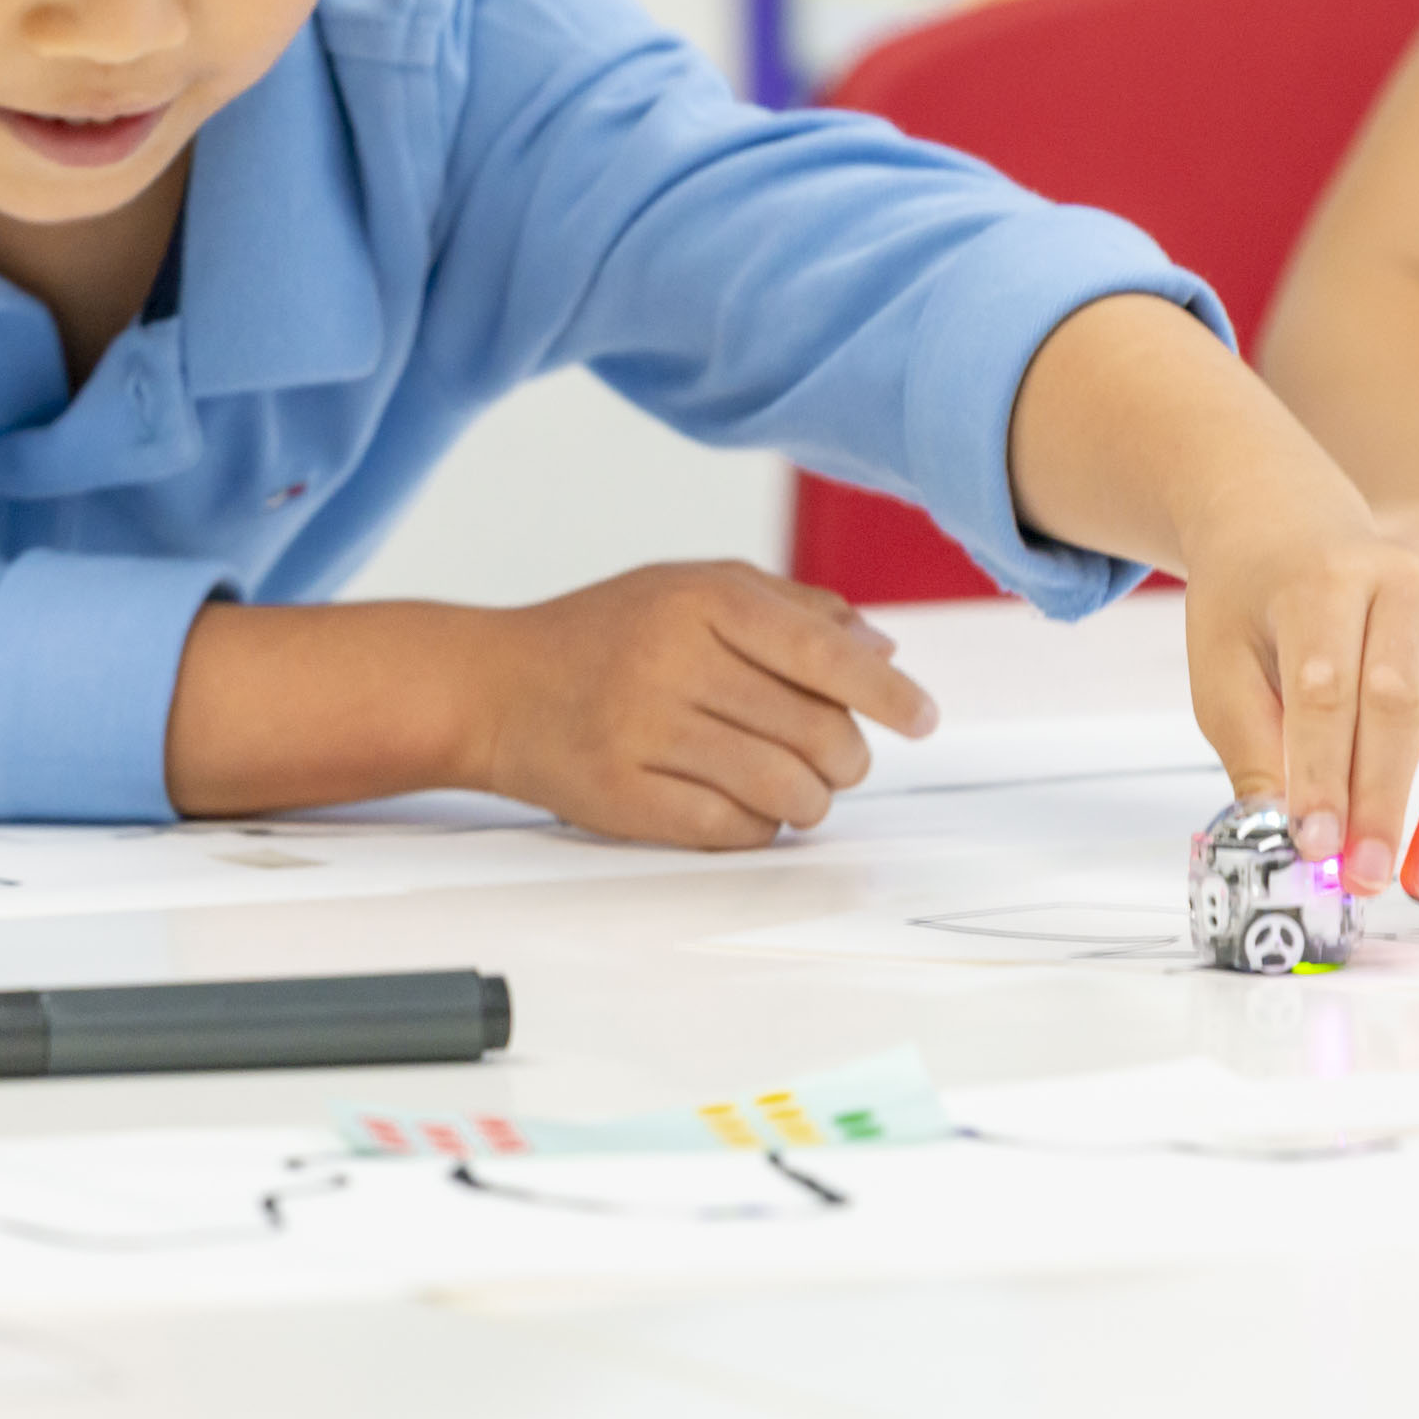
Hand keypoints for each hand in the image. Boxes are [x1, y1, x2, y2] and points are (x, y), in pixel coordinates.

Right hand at [467, 563, 936, 849]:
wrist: (494, 685)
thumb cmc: (607, 633)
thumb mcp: (694, 588)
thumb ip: (792, 609)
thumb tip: (883, 651)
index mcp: (701, 599)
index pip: (823, 653)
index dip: (887, 694)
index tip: (924, 719)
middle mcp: (673, 660)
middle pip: (815, 731)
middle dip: (848, 759)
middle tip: (841, 761)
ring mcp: (644, 731)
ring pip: (782, 789)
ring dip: (810, 800)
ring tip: (799, 788)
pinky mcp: (622, 796)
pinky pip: (730, 829)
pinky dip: (758, 827)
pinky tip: (747, 806)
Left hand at [1181, 510, 1418, 904]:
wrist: (1286, 528)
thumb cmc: (1249, 606)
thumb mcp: (1221, 667)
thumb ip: (1253, 750)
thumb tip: (1287, 843)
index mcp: (1321, 581)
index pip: (1324, 688)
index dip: (1321, 772)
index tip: (1313, 846)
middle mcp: (1399, 584)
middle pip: (1399, 703)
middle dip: (1383, 800)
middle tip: (1363, 879)